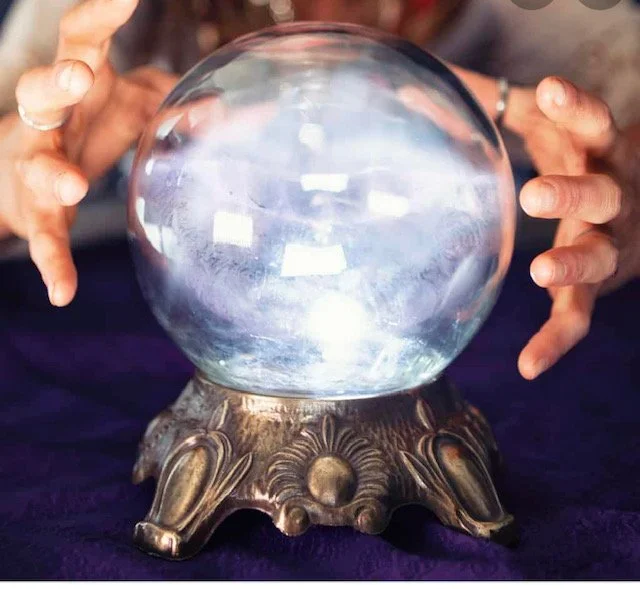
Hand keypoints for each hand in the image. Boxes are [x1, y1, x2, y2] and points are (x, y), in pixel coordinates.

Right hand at [0, 0, 175, 305]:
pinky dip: (52, 263)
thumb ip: (183, 105)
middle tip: (82, 73)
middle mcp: (47, 120)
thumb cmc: (92, 128)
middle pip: (39, 92)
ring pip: (33, 163)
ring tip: (70, 186)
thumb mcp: (136, 108)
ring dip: (51, 171)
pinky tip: (63, 292)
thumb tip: (252, 110)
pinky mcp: (34, 215)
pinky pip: (42, 238)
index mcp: (77, 88)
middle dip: (56, 82)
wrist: (30, 177)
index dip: (98, 14)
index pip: (79, 39)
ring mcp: (34, 167)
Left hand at [509, 77, 639, 378]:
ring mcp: (608, 246)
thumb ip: (492, 106)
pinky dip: (557, 341)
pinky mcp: (594, 288)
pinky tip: (529, 367)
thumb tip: (413, 90)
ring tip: (540, 270)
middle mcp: (612, 198)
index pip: (596, 125)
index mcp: (597, 154)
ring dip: (574, 264)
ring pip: (601, 258)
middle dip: (571, 195)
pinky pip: (579, 317)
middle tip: (532, 195)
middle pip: (603, 194)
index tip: (547, 90)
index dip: (577, 109)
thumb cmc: (572, 160)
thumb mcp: (543, 126)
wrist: (631, 209)